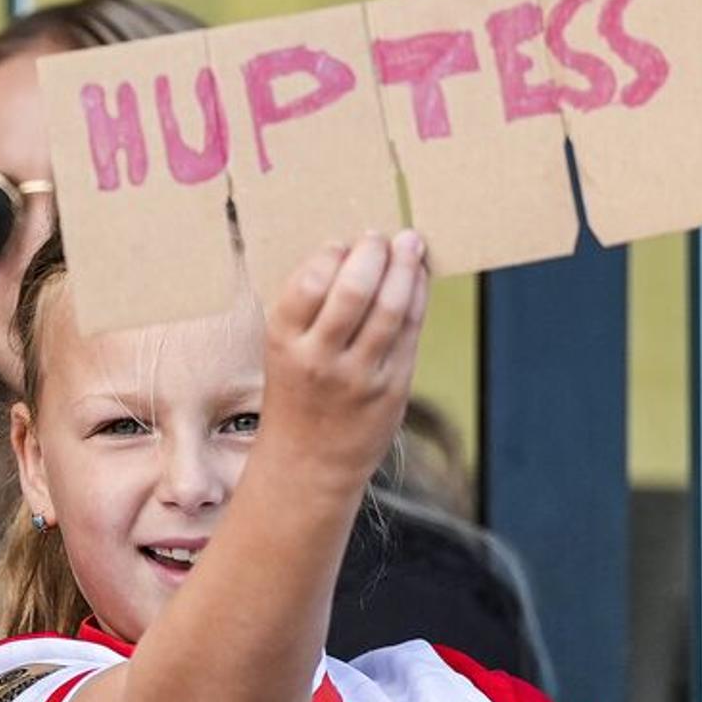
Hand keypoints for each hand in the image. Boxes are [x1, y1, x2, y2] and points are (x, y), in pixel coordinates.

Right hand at [260, 230, 431, 481]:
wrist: (308, 464)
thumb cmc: (297, 396)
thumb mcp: (284, 352)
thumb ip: (310, 310)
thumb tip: (352, 252)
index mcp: (285, 343)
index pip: (310, 282)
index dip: (331, 253)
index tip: (342, 244)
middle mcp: (321, 359)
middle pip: (354, 290)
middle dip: (372, 252)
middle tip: (379, 237)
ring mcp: (360, 376)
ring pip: (390, 307)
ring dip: (404, 266)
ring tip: (408, 244)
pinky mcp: (392, 387)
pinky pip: (411, 329)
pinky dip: (417, 295)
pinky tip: (417, 276)